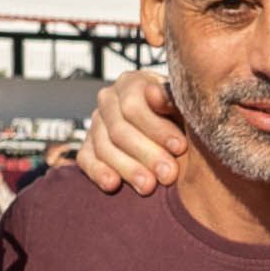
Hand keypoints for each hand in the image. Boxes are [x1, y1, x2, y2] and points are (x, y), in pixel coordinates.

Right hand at [71, 68, 193, 196]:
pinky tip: (113, 185)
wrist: (176, 133)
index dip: (157, 128)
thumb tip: (154, 94)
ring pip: (104, 147)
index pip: (134, 106)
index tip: (180, 147)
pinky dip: (98, 172)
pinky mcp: (88, 147)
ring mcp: (95, 123)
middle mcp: (108, 99)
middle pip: (119, 130)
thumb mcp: (183, 106)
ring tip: (149, 187)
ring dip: (127, 169)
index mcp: (131, 83)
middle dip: (147, 154)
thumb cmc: (182, 118)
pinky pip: (86, 159)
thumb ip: (171, 99)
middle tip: (169, 175)